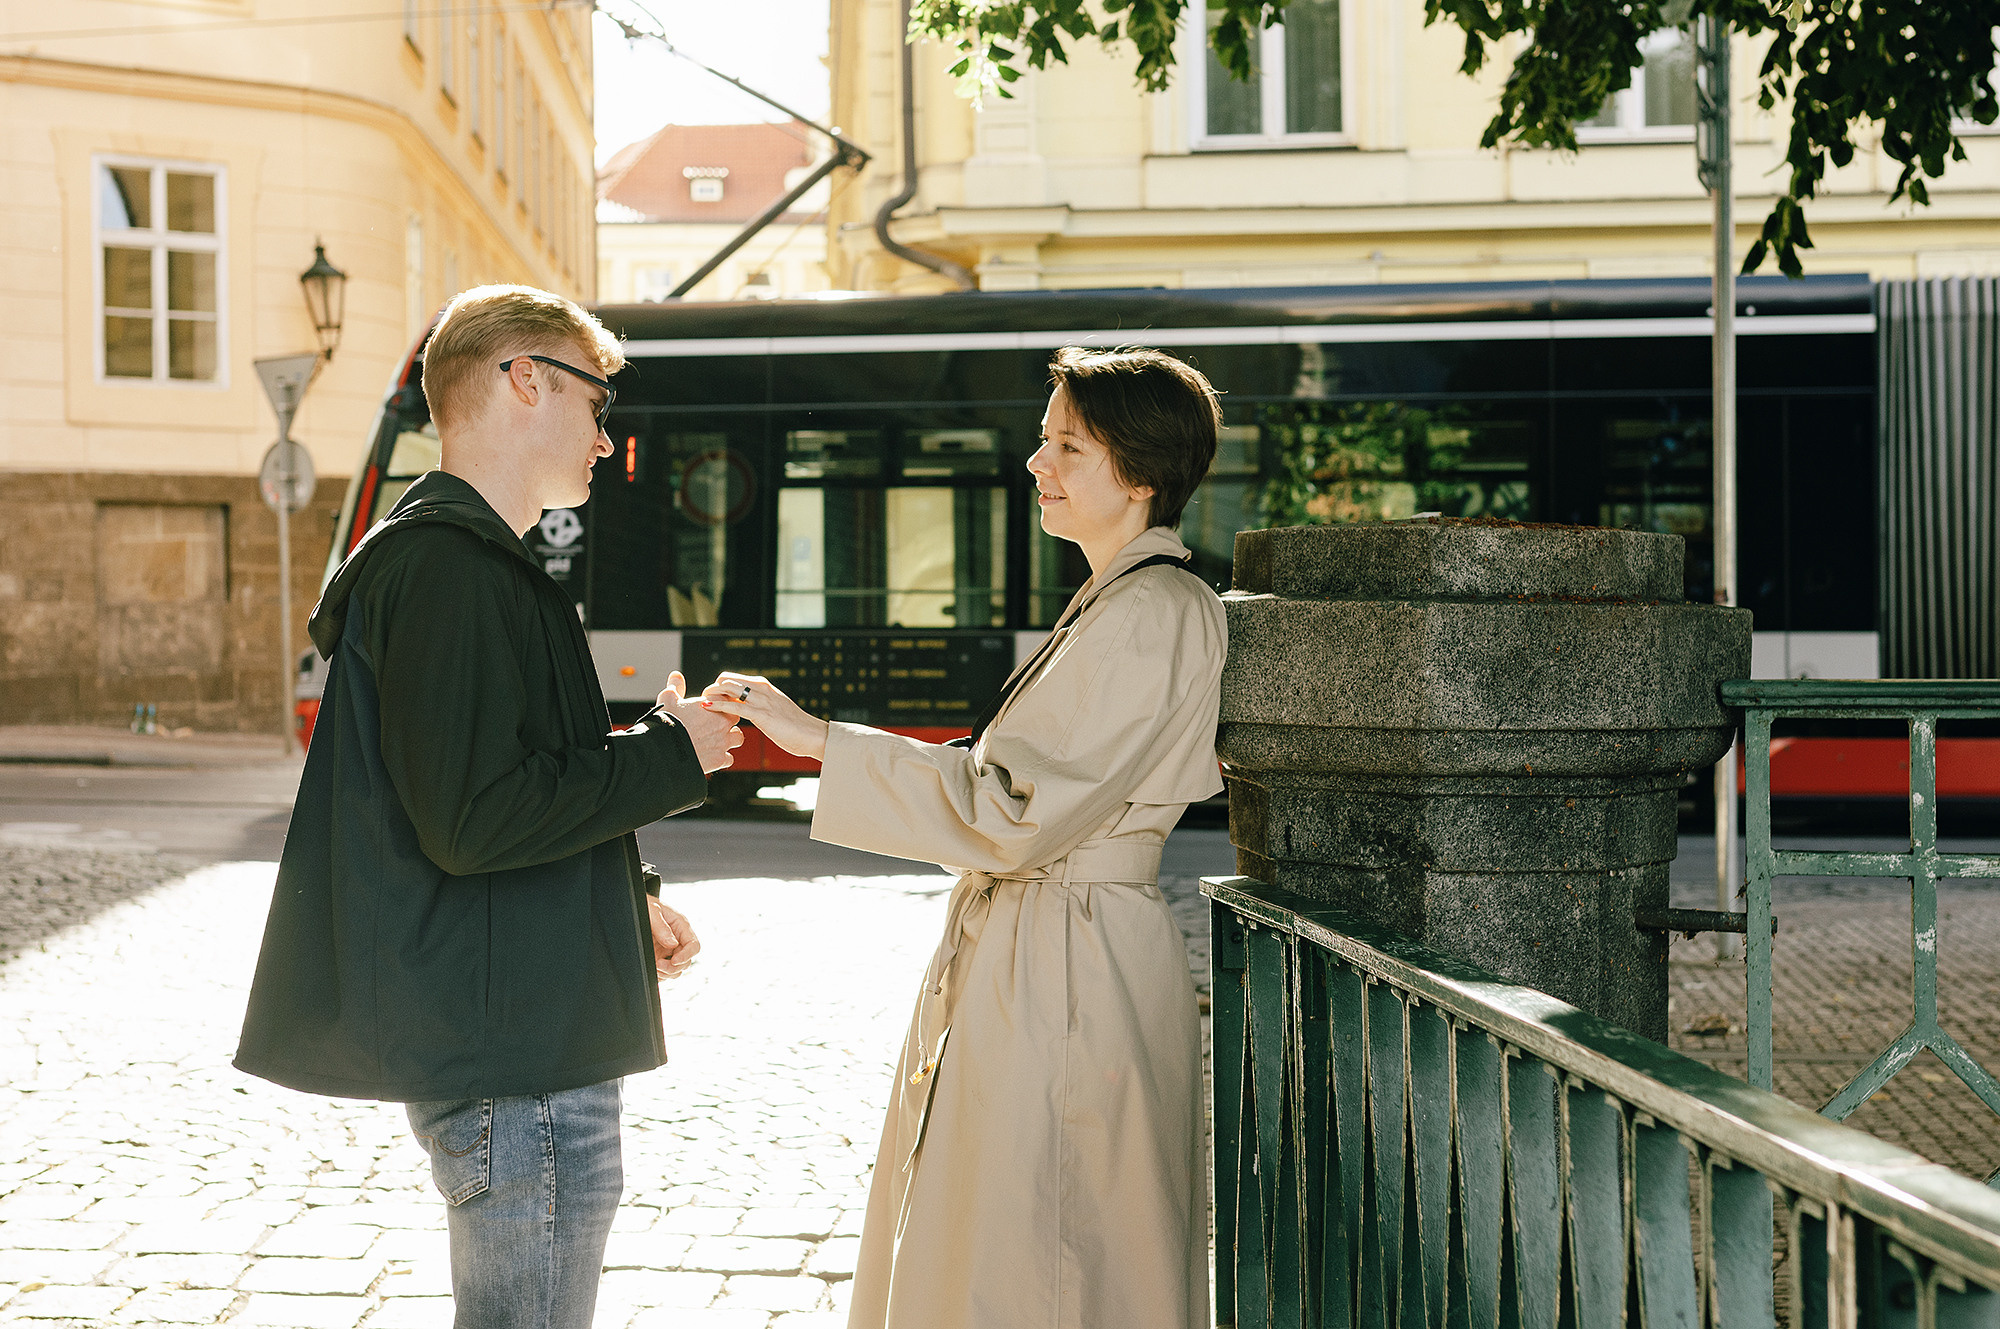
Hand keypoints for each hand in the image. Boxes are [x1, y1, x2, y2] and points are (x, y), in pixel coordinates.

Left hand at [648, 897, 699, 979]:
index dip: (686, 956)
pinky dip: (660, 975)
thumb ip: (662, 927)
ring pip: (676, 969)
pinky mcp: (659, 956)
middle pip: (686, 961)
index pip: (693, 946)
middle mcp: (677, 939)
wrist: (632, 906)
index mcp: (681, 926)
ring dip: (667, 973)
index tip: (674, 960)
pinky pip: (665, 972)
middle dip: (673, 967)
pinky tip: (652, 968)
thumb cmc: (645, 904)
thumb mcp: (652, 911)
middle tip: (659, 964)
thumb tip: (672, 943)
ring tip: (655, 966)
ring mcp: (668, 950)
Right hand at [658, 671, 742, 773]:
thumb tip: (676, 676)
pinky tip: (713, 756)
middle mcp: (722, 721)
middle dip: (727, 718)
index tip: (712, 706)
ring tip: (717, 739)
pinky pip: (729, 758)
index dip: (720, 701)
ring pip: (738, 737)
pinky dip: (722, 758)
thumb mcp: (668, 699)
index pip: (727, 697)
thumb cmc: (666, 722)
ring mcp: (723, 741)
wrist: (664, 749)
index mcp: (713, 704)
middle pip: (734, 715)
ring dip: (730, 737)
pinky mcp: (719, 759)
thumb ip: (675, 686)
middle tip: (713, 722)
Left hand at [700, 673, 829, 760]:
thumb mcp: (776, 709)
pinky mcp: (761, 714)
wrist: (812, 735)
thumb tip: (748, 708)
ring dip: (711, 693)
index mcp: (764, 686)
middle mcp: (761, 688)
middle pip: (727, 678)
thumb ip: (761, 705)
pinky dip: (718, 705)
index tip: (712, 697)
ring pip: (728, 688)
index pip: (734, 677)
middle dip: (712, 687)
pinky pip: (734, 706)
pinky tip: (708, 707)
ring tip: (702, 701)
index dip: (719, 685)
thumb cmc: (795, 726)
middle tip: (705, 700)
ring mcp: (761, 700)